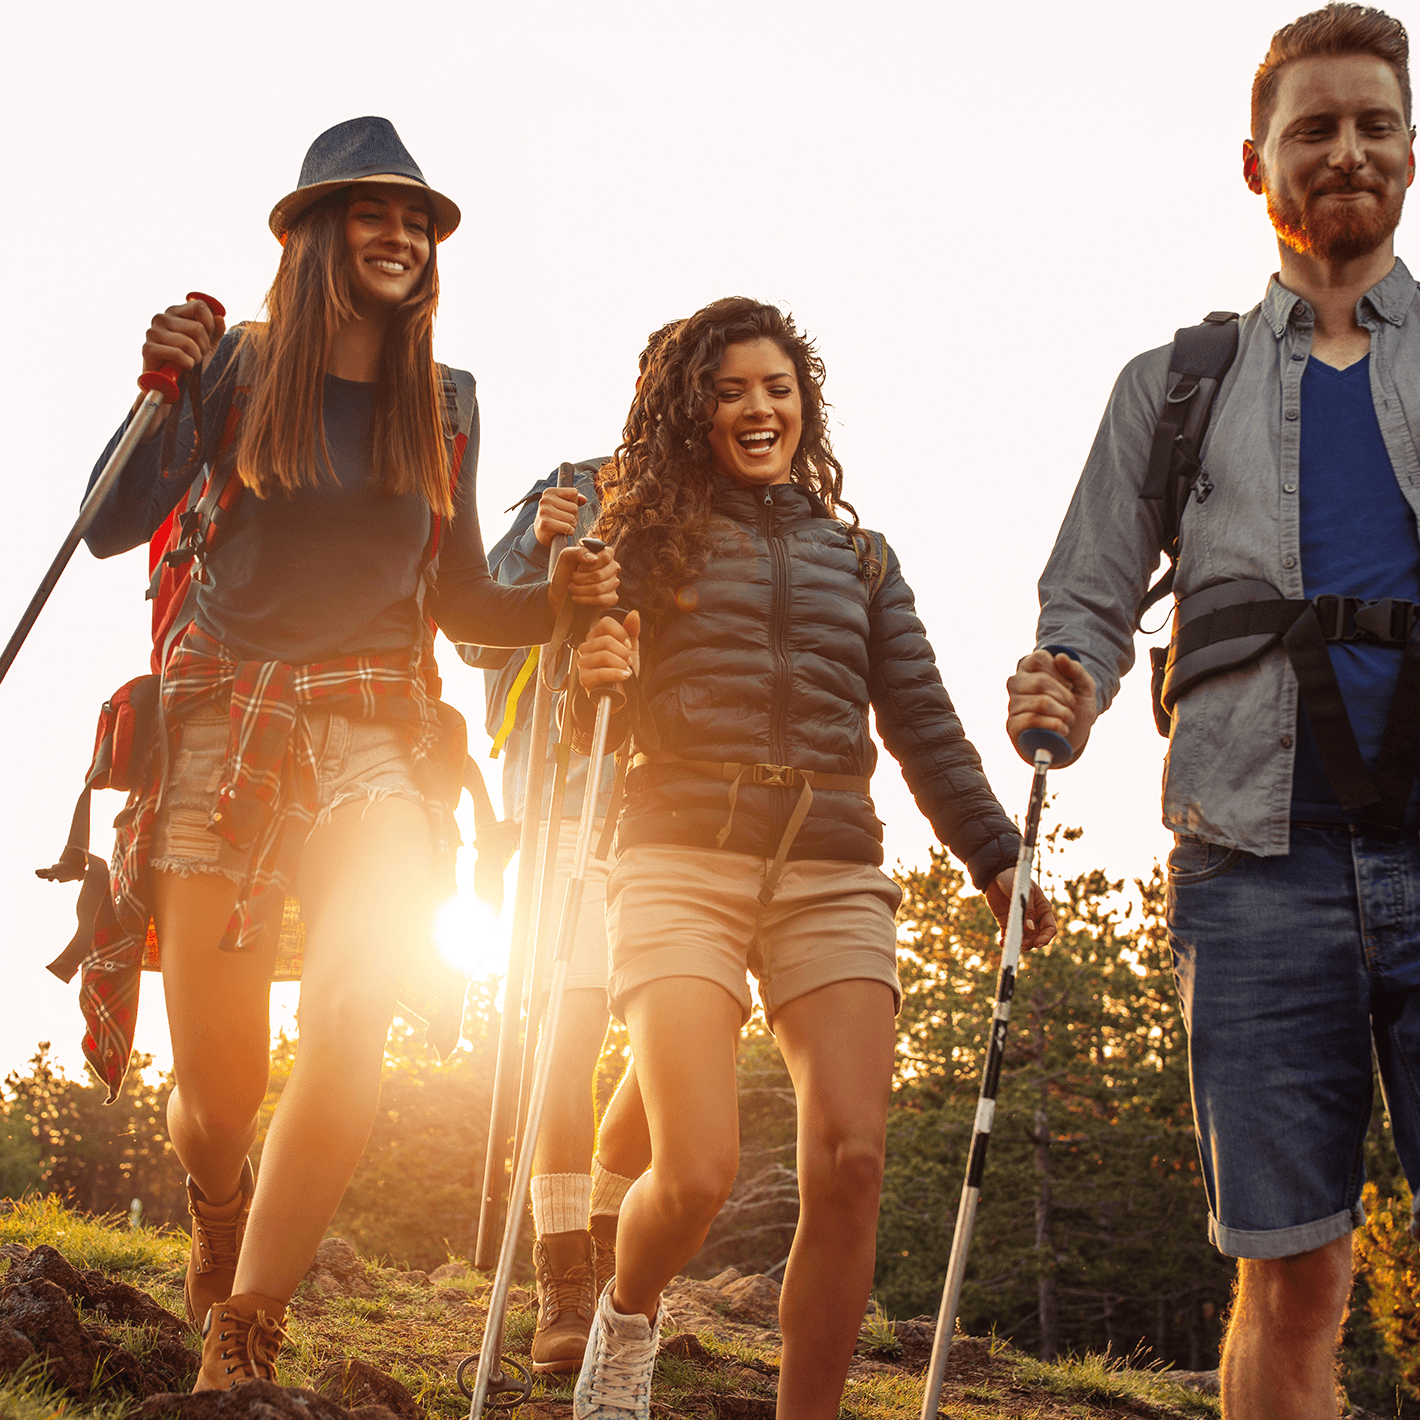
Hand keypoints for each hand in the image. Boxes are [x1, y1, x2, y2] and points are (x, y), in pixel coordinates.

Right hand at [137, 296, 225, 432]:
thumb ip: (215, 330)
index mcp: (175, 312)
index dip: (211, 325)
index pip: (200, 305)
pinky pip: (178, 353)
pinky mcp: (148, 348)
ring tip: (191, 362)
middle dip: (204, 346)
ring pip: (188, 341)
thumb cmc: (189, 362)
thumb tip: (220, 317)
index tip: (208, 339)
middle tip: (198, 356)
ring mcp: (152, 332)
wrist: (172, 384)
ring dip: (196, 357)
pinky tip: (184, 367)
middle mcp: (161, 318)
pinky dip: (187, 363)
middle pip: (198, 327)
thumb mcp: (207, 345)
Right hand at [534, 487, 585, 546]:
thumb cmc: (555, 517)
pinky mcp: (545, 523)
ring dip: (572, 525)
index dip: (574, 503)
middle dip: (574, 516)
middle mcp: (545, 499)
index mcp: (550, 492)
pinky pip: (568, 528)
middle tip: (564, 520)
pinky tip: (563, 532)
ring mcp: (544, 511)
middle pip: (574, 507)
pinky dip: (569, 532)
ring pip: (572, 518)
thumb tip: (584, 499)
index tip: (565, 509)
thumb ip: (575, 500)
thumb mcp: (564, 505)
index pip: (574, 493)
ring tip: (563, 526)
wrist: (541, 534)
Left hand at [548, 543, 618, 616]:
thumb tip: (594, 558)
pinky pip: (601, 600)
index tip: (578, 568)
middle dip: (580, 578)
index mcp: (605, 554)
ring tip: (572, 587)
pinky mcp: (612, 598)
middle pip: (599, 575)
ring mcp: (614, 583)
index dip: (589, 564)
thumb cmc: (567, 570)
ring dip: (580, 589)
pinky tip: (576, 597)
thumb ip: (579, 551)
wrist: (562, 590)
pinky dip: (584, 599)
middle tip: (572, 578)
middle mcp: (613, 567)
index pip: (606, 556)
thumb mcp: (567, 556)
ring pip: (599, 589)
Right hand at [578, 610, 639, 691]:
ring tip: (626, 669)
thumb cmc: (623, 669)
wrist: (622, 692)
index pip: (605, 622)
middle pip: (606, 640)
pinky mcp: (584, 678)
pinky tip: (624, 676)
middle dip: (623, 652)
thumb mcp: (631, 647)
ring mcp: (583, 663)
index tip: (628, 645)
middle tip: (628, 661)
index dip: (621, 633)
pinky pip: (600, 673)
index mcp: (595, 636)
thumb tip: (634, 613)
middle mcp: (586, 647)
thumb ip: (632, 630)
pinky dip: (616, 674)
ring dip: (621, 663)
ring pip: (604, 655)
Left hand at [985, 869, 1056, 951]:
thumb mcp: (1024, 892)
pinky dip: (1006, 941)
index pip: (1049, 928)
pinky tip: (1002, 942)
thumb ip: (1027, 910)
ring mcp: (1020, 921)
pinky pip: (1009, 935)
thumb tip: (1029, 928)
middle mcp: (1033, 918)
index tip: (1038, 944)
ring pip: (1024, 939)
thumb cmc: (1014, 879)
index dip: (1046, 938)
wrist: (995, 874)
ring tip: (1011, 943)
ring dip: (1019, 944)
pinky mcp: (1007, 922)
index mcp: (1042, 909)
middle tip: (1022, 945)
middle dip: (1031, 943)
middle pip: (1037, 937)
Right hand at [1006, 650, 1097, 760]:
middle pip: (1040, 681)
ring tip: (1068, 720)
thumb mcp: (1084, 688)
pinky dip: (1055, 726)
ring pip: (1041, 703)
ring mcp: (1012, 704)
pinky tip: (1062, 730)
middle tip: (1071, 706)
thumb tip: (1060, 657)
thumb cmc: (1075, 710)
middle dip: (1065, 697)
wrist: (1071, 740)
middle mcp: (1017, 683)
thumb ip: (1076, 671)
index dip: (1060, 673)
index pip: (1039, 658)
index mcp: (1030, 669)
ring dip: (1064, 714)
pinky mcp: (1012, 725)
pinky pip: (1032, 720)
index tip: (1069, 685)